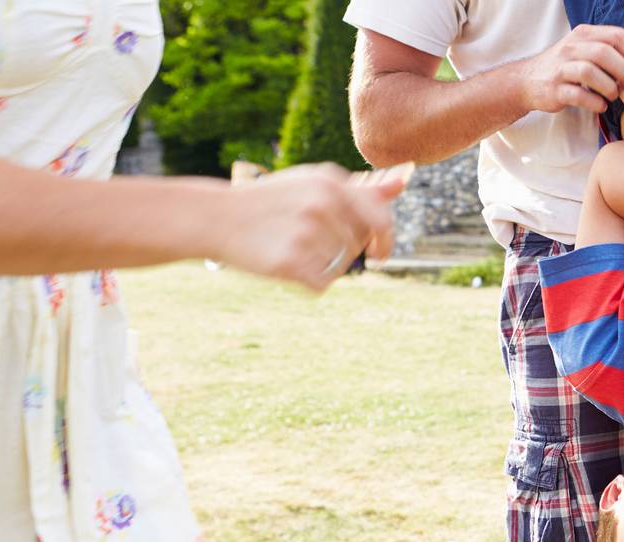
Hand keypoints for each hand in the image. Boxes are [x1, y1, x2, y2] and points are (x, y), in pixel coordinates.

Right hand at [216, 162, 407, 291]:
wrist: (216, 217)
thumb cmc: (272, 202)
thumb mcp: (316, 184)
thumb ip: (362, 187)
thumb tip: (407, 175)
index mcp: (332, 182)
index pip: (380, 218)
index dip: (385, 240)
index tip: (379, 255)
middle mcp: (323, 204)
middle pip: (359, 245)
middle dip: (346, 252)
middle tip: (314, 247)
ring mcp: (306, 232)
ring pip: (340, 267)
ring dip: (323, 267)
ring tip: (293, 251)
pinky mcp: (290, 262)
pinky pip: (320, 284)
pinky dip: (309, 283)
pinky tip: (288, 268)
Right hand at [521, 25, 623, 113]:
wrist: (528, 81)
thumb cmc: (565, 65)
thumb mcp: (588, 48)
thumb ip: (615, 43)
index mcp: (583, 34)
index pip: (616, 36)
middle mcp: (571, 47)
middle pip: (605, 53)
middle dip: (623, 71)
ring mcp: (561, 68)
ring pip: (590, 72)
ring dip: (610, 87)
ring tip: (614, 95)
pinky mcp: (555, 90)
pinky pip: (579, 95)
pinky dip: (595, 103)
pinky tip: (601, 106)